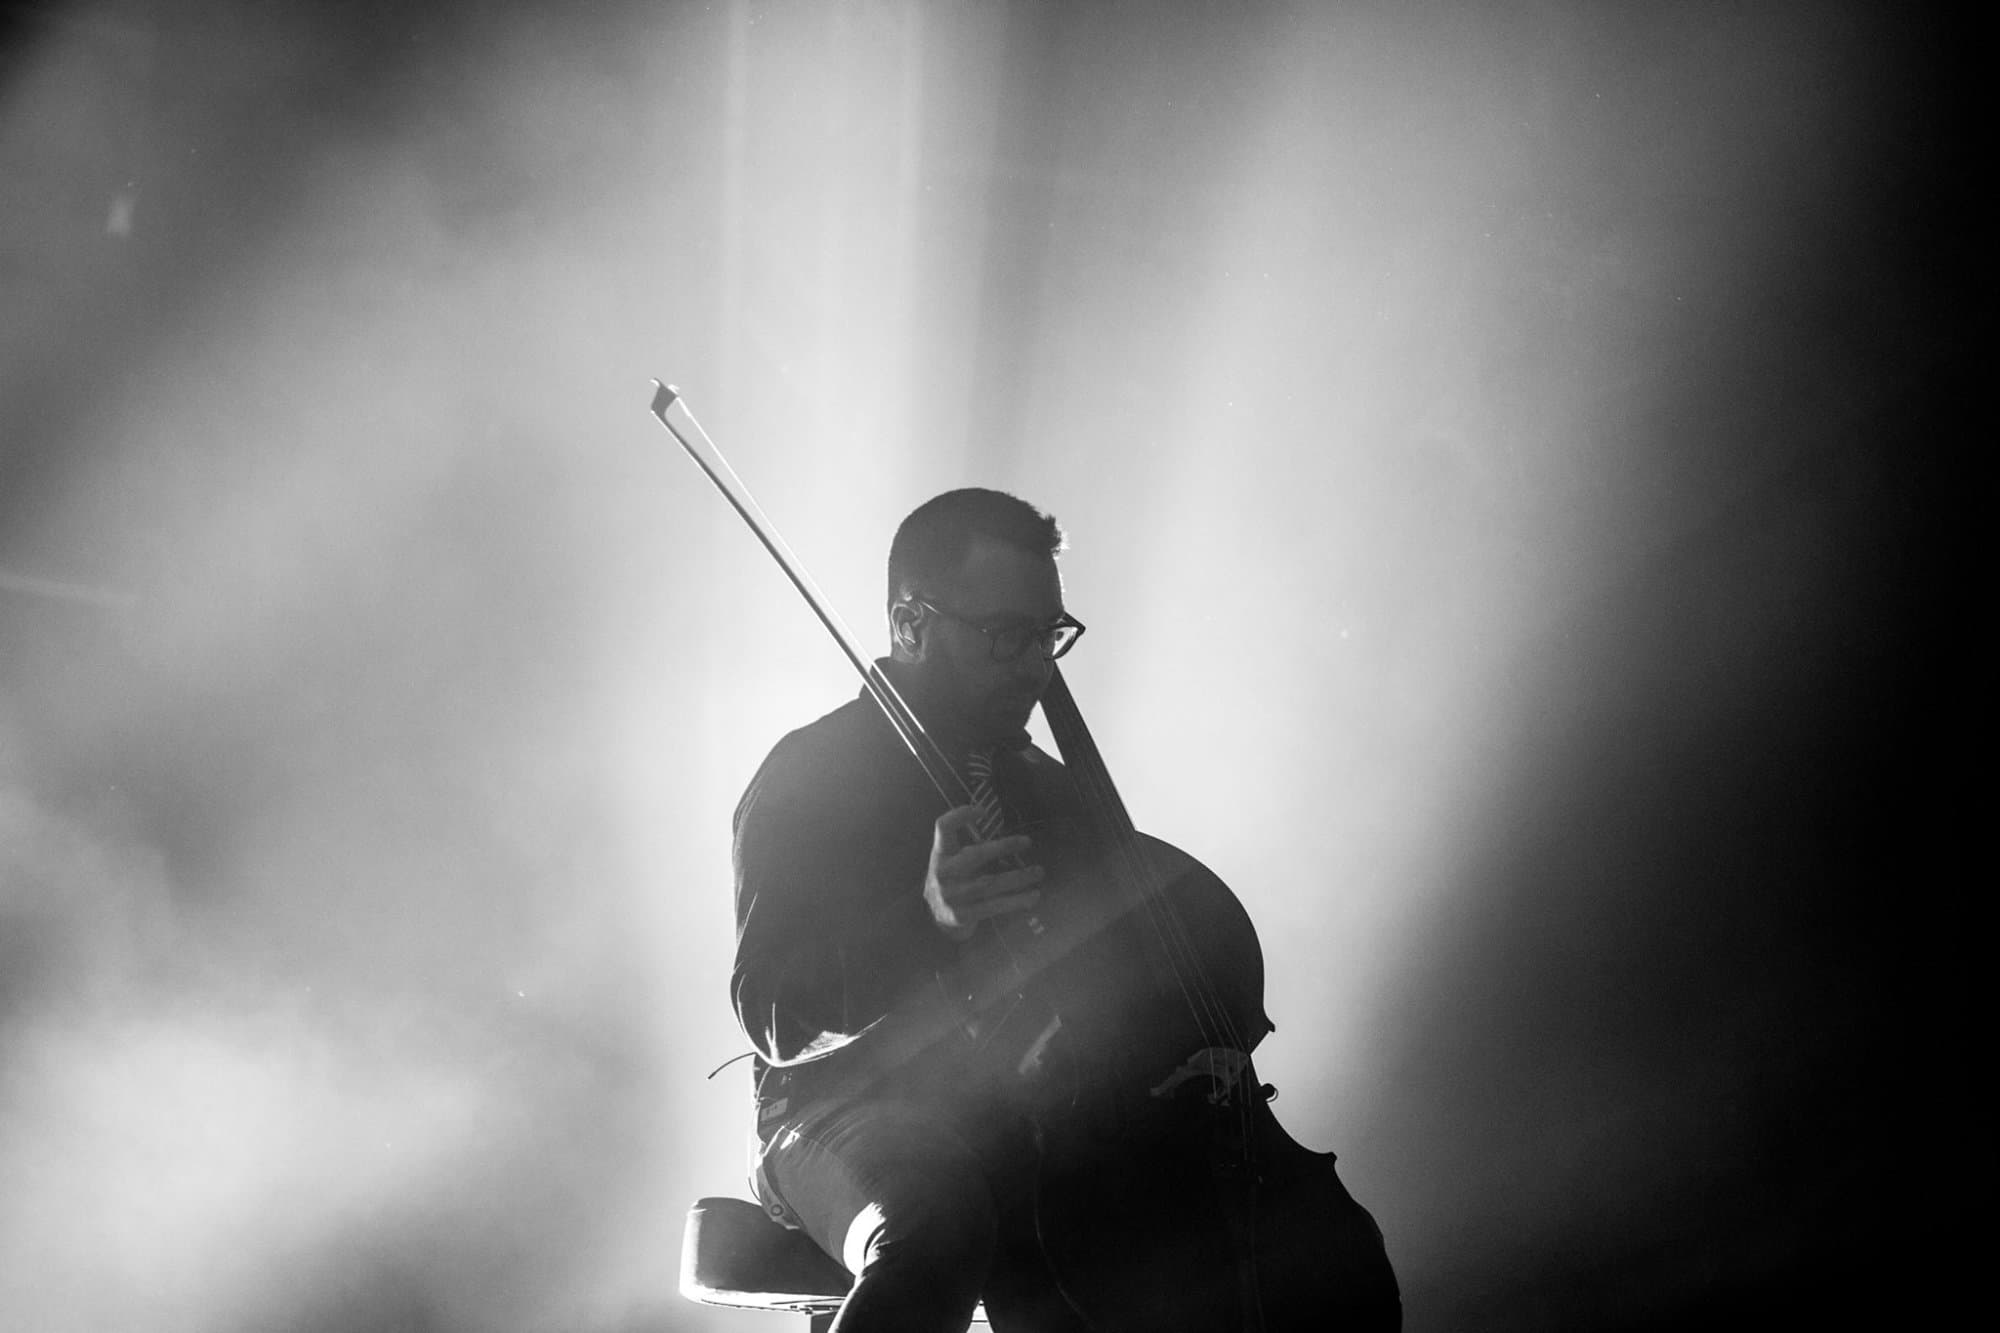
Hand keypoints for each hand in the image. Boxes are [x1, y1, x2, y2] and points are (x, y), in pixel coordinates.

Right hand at [924, 804, 1043, 940]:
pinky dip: (1016, 901)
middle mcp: (943, 872)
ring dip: (1018, 877)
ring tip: (1039, 872)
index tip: (984, 811)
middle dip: (1004, 846)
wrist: (936, 917)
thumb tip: (1011, 840)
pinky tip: (1034, 896)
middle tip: (1027, 841)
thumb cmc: (953, 881)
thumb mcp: (953, 861)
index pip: (943, 826)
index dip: (961, 815)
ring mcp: (951, 895)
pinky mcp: (962, 915)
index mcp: (940, 854)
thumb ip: (972, 849)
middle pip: (975, 854)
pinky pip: (994, 906)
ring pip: (990, 883)